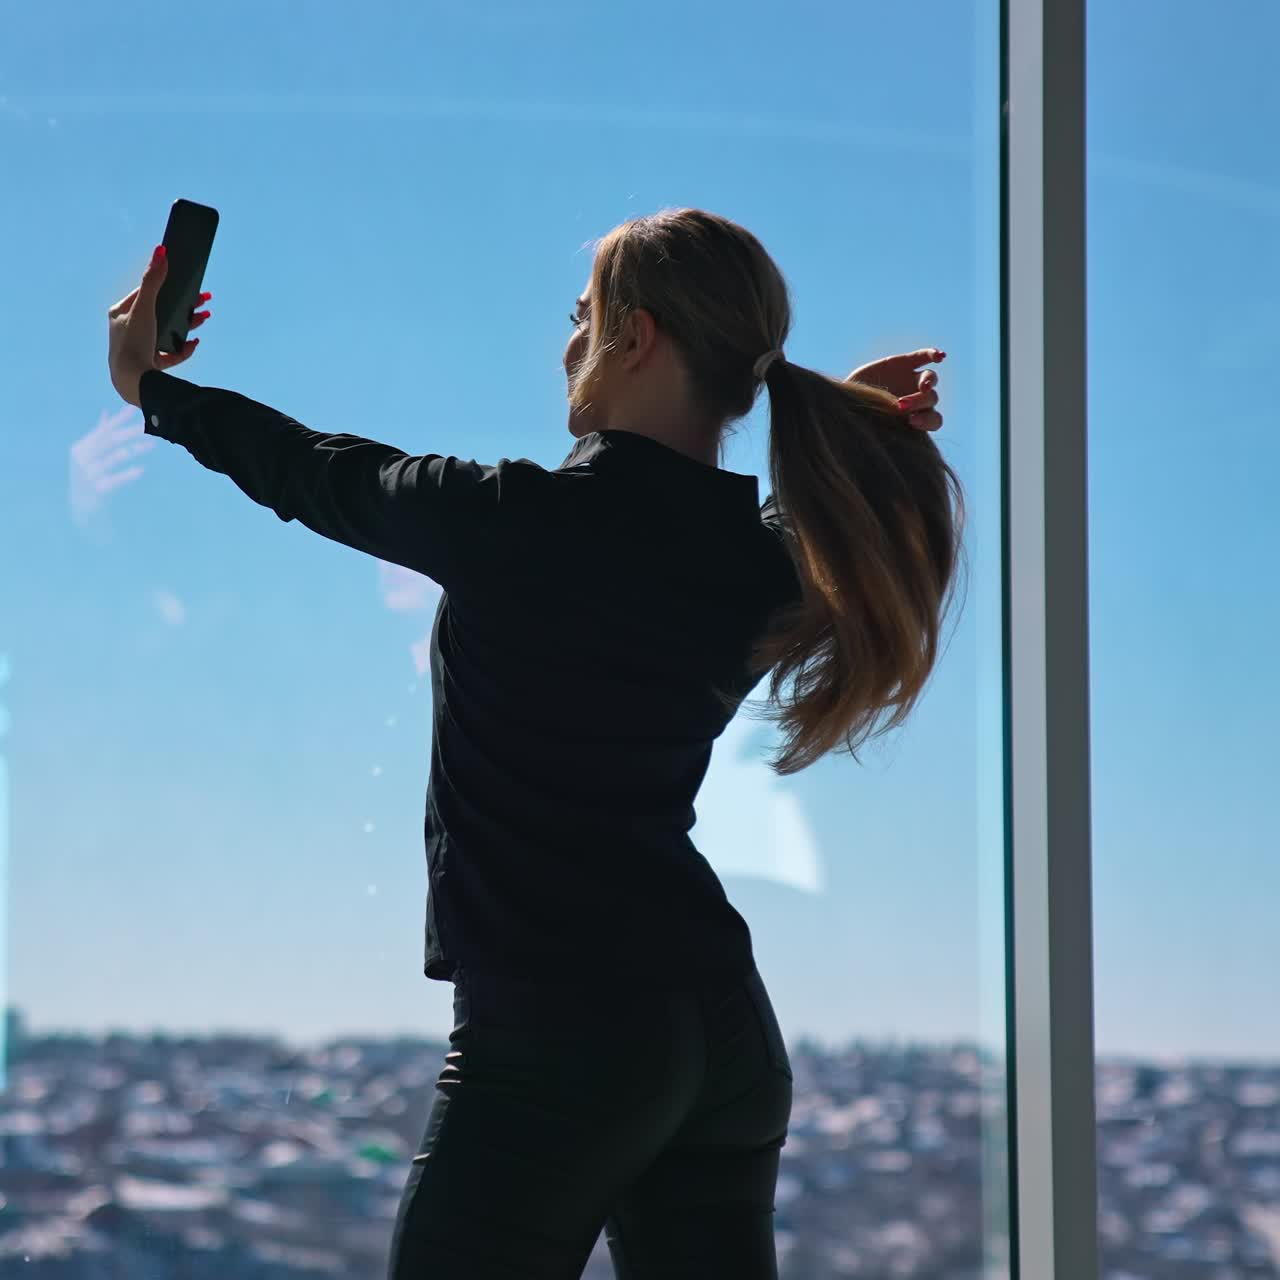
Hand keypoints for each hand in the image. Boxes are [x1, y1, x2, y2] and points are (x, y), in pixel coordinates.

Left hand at [107, 245, 212, 406]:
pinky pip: (170, 354)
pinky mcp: (150, 365)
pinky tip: (194, 343)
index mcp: (120, 314)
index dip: (167, 286)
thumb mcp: (145, 307)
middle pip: (161, 311)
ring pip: (168, 331)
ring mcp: (139, 348)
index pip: (145, 293)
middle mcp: (127, 330)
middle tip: (205, 298)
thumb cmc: (133, 343)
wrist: (133, 381)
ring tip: (205, 318)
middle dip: (184, 305)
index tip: (186, 283)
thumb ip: (153, 280)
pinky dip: (184, 348)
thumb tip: (161, 251)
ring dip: (187, 323)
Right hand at [847, 348, 945, 431]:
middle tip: (900, 406)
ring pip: (930, 379)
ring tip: (922, 387)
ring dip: (928, 383)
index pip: (934, 420)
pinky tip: (938, 356)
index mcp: (917, 418)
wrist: (842, 402)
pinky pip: (923, 356)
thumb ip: (885, 435)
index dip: (927, 421)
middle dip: (918, 402)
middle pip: (931, 399)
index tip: (912, 422)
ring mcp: (913, 380)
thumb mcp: (871, 432)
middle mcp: (919, 399)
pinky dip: (931, 354)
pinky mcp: (905, 362)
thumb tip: (887, 452)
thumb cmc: (857, 424)